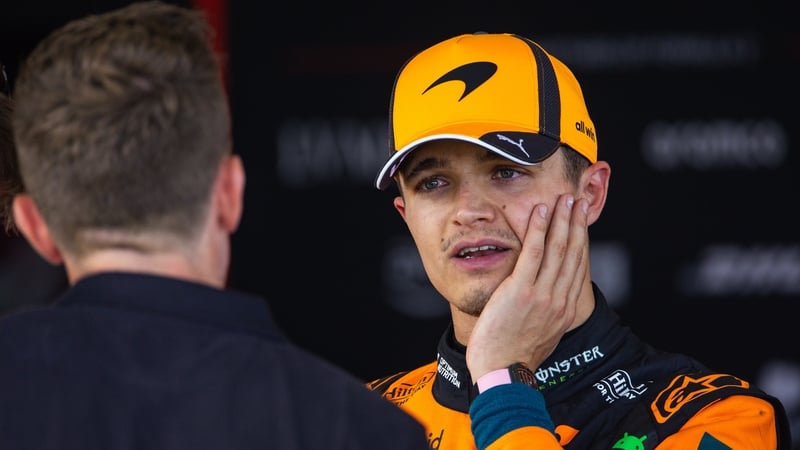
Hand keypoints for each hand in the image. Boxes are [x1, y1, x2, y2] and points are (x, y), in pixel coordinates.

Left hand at [466, 194, 589, 380]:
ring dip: (562, 219)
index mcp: (564, 310)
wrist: (502, 372)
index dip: (581, 240)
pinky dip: (539, 229)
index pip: (577, 267)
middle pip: (572, 253)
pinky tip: (541, 211)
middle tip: (578, 200)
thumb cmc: (513, 357)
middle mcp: (559, 299)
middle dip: (576, 223)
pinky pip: (533, 253)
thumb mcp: (542, 335)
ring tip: (564, 198)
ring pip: (557, 249)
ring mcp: (541, 294)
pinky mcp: (521, 291)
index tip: (582, 221)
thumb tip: (547, 305)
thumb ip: (547, 316)